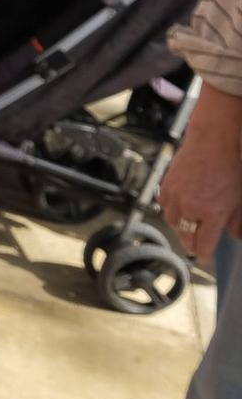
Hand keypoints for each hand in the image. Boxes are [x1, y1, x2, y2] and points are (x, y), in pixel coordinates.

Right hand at [158, 111, 241, 261]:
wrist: (214, 142)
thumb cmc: (231, 168)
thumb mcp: (241, 199)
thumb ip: (238, 222)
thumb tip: (233, 236)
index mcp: (211, 213)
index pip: (203, 244)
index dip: (204, 253)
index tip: (204, 257)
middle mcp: (189, 207)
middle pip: (185, 235)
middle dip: (190, 243)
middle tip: (194, 247)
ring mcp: (175, 195)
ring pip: (172, 221)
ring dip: (179, 227)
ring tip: (186, 229)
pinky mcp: (166, 184)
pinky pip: (164, 205)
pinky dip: (170, 210)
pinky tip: (178, 209)